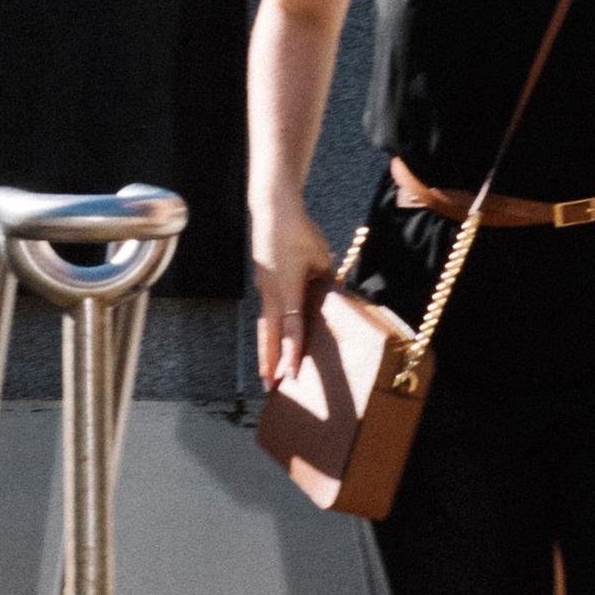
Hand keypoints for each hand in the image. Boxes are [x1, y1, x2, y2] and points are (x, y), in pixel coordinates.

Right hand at [252, 215, 337, 396]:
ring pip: (265, 324)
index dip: (292, 354)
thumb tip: (331, 296)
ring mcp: (264, 287)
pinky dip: (271, 327)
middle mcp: (271, 293)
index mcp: (287, 290)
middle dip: (269, 362)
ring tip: (267, 370)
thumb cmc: (299, 231)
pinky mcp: (263, 280)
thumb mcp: (321, 257)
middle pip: (269, 334)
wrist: (272, 208)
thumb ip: (326, 281)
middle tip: (267, 386)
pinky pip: (268, 309)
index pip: (292, 329)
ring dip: (267, 348)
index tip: (290, 376)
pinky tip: (275, 334)